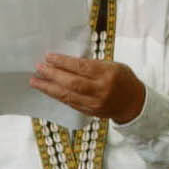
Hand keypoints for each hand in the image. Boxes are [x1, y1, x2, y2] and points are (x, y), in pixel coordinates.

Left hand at [31, 53, 145, 123]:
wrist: (134, 104)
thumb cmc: (123, 80)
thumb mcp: (113, 66)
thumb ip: (93, 64)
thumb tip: (67, 62)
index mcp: (107, 74)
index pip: (81, 67)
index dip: (63, 62)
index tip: (49, 56)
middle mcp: (100, 89)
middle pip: (72, 82)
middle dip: (53, 74)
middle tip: (39, 67)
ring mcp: (94, 103)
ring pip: (67, 95)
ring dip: (49, 88)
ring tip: (35, 81)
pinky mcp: (89, 112)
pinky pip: (70, 103)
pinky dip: (57, 96)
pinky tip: (47, 90)